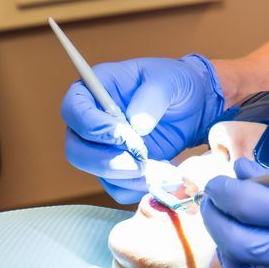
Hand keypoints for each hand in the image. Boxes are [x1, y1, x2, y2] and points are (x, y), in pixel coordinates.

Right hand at [60, 54, 227, 202]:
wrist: (194, 105)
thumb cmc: (175, 84)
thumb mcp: (168, 80)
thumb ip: (152, 96)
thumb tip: (136, 125)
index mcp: (96, 88)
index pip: (73, 109)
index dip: (91, 126)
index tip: (122, 133)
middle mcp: (92, 120)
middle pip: (76, 149)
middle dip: (106, 160)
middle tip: (140, 161)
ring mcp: (103, 147)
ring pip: (95, 172)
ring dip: (125, 177)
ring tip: (159, 168)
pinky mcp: (118, 167)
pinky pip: (115, 187)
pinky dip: (136, 187)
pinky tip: (160, 173)